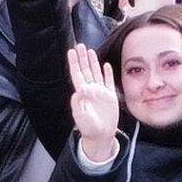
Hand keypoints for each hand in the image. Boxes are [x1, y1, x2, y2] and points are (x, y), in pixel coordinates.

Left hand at [68, 45, 121, 161]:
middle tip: (79, 45)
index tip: (71, 52)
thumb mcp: (81, 116)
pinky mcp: (110, 97)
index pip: (76, 74)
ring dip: (92, 62)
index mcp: (81, 94)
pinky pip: (108, 81)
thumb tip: (81, 88)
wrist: (101, 136)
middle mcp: (90, 91)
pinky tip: (106, 65)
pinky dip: (107, 72)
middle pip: (85, 70)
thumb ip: (80, 102)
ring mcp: (100, 93)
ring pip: (95, 73)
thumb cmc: (89, 129)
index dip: (74, 63)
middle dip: (82, 58)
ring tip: (90, 51)